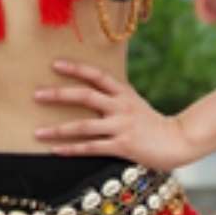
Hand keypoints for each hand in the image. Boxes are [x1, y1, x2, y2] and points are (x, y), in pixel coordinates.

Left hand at [34, 60, 197, 170]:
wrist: (179, 141)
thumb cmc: (150, 122)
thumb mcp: (133, 102)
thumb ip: (112, 96)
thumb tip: (85, 89)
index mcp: (123, 93)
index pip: (97, 75)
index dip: (76, 68)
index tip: (54, 64)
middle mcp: (121, 107)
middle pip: (86, 96)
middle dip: (59, 95)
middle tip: (36, 95)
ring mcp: (121, 126)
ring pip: (84, 126)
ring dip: (58, 130)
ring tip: (38, 132)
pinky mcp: (123, 146)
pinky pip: (92, 147)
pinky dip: (72, 149)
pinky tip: (55, 150)